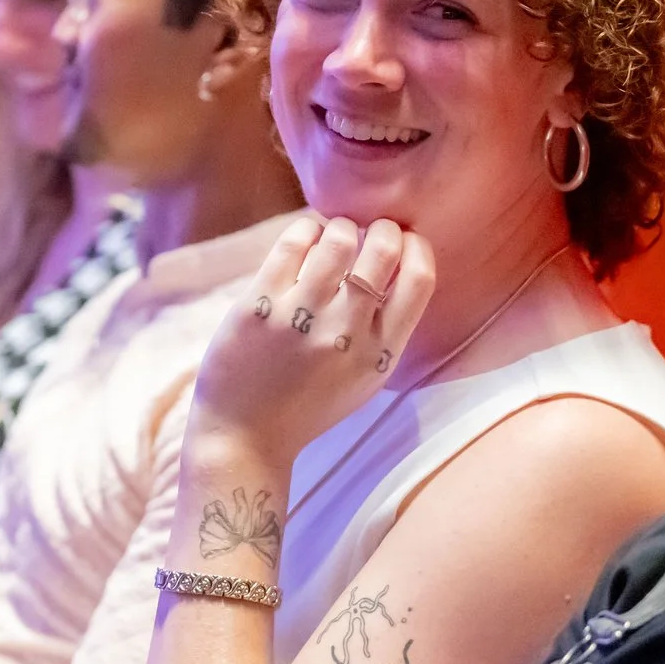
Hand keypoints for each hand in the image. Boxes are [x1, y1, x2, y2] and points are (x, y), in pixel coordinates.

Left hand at [191, 214, 437, 465]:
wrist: (245, 436)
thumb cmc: (307, 404)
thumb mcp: (364, 378)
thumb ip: (385, 329)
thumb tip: (399, 262)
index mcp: (380, 354)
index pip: (419, 280)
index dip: (416, 247)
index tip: (403, 240)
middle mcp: (346, 334)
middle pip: (383, 250)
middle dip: (380, 227)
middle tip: (367, 229)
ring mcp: (301, 318)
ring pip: (337, 238)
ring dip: (339, 227)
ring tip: (332, 236)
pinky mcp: (260, 305)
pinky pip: (292, 244)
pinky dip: (304, 230)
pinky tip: (304, 240)